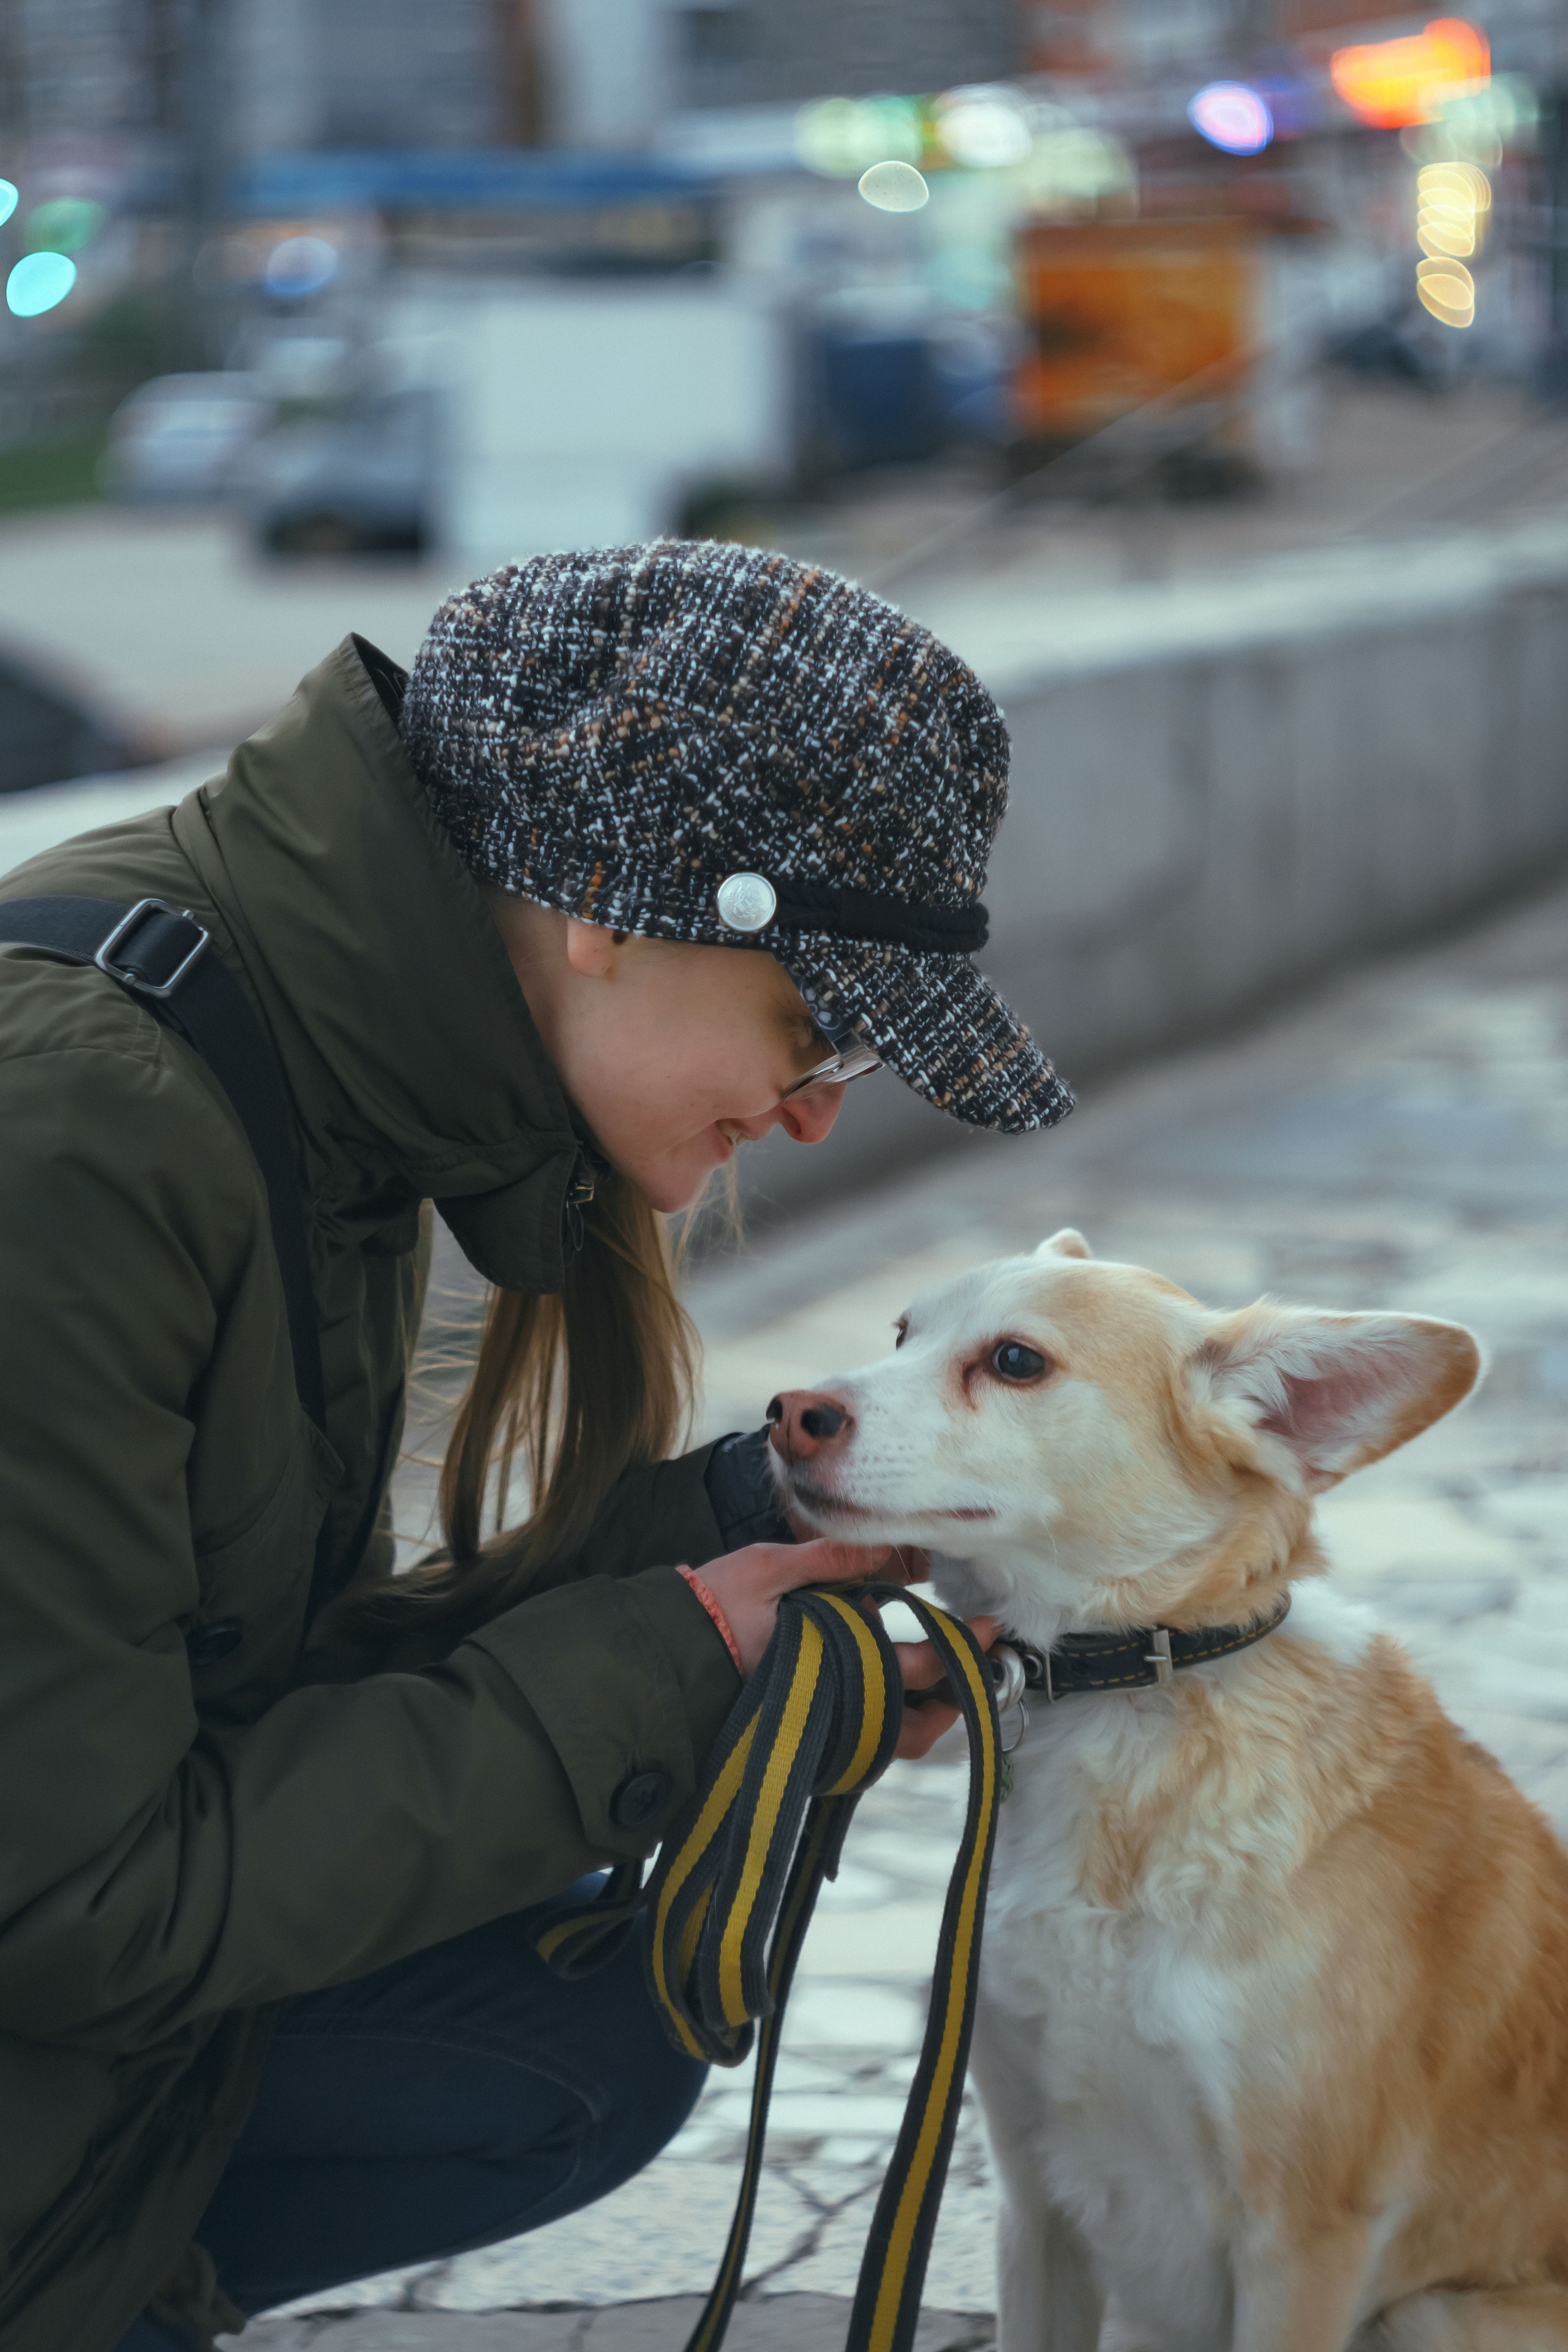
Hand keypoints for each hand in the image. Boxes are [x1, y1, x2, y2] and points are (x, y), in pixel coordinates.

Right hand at [697, 1542, 998, 1761]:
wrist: (657, 1663)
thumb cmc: (710, 1612)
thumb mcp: (767, 1568)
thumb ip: (829, 1559)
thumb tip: (883, 1544)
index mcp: (834, 1666)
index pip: (919, 1667)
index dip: (962, 1648)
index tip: (989, 1627)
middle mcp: (834, 1713)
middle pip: (918, 1726)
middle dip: (954, 1698)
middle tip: (975, 1663)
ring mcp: (819, 1738)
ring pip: (892, 1743)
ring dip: (923, 1717)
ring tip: (940, 1682)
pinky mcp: (802, 1746)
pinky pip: (862, 1745)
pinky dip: (887, 1722)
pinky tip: (888, 1691)